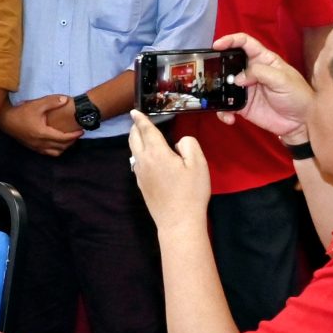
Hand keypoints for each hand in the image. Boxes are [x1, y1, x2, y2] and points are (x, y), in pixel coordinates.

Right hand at [0, 96, 81, 155]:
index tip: (81, 131)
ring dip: (64, 147)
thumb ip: (52, 102)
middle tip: (77, 135)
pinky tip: (56, 142)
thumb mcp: (37, 105)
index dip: (74, 136)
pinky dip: (55, 149)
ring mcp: (36, 147)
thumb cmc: (21, 112)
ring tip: (68, 140)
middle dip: (71, 142)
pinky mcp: (32, 147)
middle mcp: (40, 143)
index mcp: (43, 133)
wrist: (6, 120)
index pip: (63, 138)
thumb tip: (66, 100)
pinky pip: (48, 153)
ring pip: (55, 152)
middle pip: (61, 147)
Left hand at [127, 111, 211, 225]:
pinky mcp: (140, 184)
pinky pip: (137, 163)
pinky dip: (139, 153)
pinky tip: (146, 156)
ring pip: (134, 151)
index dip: (141, 119)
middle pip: (134, 139)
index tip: (134, 111)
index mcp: (156, 153)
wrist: (178, 221)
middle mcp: (143, 161)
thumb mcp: (198, 164)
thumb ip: (189, 145)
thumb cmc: (191, 192)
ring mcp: (139, 174)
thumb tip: (179, 142)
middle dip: (135, 128)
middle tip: (138, 120)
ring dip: (136, 140)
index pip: (146, 131)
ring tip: (142, 135)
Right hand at [212, 31, 313, 140]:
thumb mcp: (283, 79)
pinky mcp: (241, 105)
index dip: (231, 40)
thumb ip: (260, 72)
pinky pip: (225, 106)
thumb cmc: (298, 96)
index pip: (245, 43)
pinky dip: (223, 112)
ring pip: (223, 84)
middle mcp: (252, 72)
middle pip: (229, 62)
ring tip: (218, 98)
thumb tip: (237, 78)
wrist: (300, 123)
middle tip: (210, 72)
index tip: (217, 45)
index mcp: (264, 60)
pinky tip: (230, 118)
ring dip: (217, 91)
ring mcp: (245, 89)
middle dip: (218, 65)